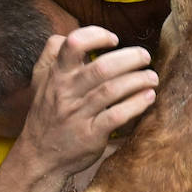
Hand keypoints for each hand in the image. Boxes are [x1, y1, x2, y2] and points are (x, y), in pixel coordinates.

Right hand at [21, 27, 158, 177]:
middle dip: (130, 58)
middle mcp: (66, 92)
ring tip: (152, 77)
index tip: (113, 39)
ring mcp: (78, 114)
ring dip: (138, 80)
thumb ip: (51, 55)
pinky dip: (136, 104)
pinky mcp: (90, 135)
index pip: (73, 44)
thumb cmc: (46, 115)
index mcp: (56, 75)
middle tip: (145, 56)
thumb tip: (65, 34)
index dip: (96, 35)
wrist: (39, 157)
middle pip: (101, 67)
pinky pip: (116, 116)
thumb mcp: (40, 82)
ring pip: (112, 90)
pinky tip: (148, 97)